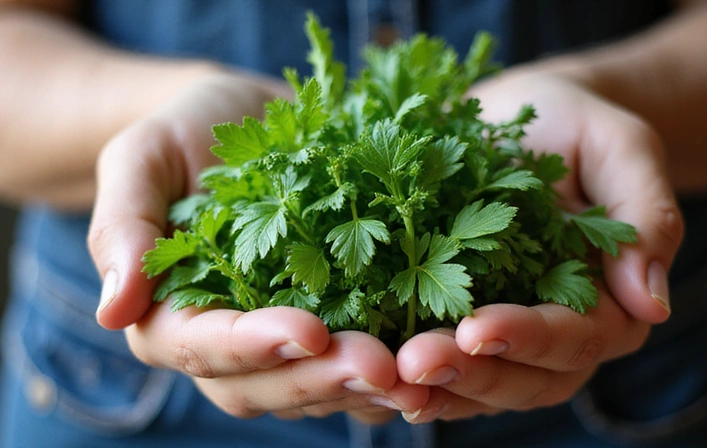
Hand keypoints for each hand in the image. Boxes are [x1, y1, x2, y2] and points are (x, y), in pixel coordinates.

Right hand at [87, 71, 427, 422]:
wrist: (248, 119)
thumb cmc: (186, 131)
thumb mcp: (141, 160)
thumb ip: (123, 228)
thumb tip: (112, 312)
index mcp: (171, 313)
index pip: (203, 346)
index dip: (254, 346)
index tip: (309, 330)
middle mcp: (227, 341)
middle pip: (266, 385)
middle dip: (322, 378)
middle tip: (381, 367)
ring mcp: (282, 339)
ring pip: (316, 388)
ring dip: (366, 387)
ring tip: (418, 373)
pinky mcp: (331, 323)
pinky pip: (356, 363)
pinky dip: (393, 369)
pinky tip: (437, 359)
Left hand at [395, 72, 683, 421]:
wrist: (523, 117)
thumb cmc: (576, 125)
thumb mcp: (621, 148)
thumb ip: (647, 216)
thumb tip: (652, 304)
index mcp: (610, 299)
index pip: (577, 336)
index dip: (528, 338)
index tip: (475, 329)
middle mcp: (560, 329)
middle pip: (526, 379)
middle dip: (470, 375)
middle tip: (412, 364)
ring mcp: (508, 330)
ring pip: (482, 385)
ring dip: (435, 387)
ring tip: (386, 377)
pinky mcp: (460, 319)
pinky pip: (443, 364)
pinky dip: (412, 376)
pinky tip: (373, 374)